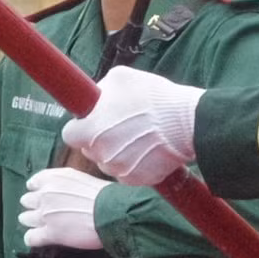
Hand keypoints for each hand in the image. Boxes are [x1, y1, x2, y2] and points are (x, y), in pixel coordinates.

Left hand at [18, 165, 113, 253]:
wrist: (112, 212)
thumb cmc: (105, 196)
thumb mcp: (81, 179)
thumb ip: (65, 184)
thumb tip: (61, 192)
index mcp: (53, 178)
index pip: (33, 183)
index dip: (37, 191)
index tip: (44, 197)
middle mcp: (45, 194)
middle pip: (26, 201)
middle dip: (35, 207)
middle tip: (47, 213)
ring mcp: (45, 214)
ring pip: (24, 218)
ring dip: (33, 222)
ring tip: (45, 226)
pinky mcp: (49, 233)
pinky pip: (30, 238)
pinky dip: (33, 239)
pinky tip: (41, 239)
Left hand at [60, 66, 202, 184]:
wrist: (188, 122)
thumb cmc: (153, 97)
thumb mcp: (120, 77)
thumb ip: (100, 89)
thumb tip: (96, 96)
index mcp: (89, 131)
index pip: (70, 134)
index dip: (80, 126)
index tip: (91, 120)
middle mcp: (100, 155)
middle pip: (90, 149)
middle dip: (99, 138)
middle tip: (118, 125)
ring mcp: (119, 170)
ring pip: (109, 161)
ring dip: (116, 151)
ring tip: (137, 135)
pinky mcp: (137, 180)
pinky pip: (128, 172)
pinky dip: (134, 163)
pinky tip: (147, 148)